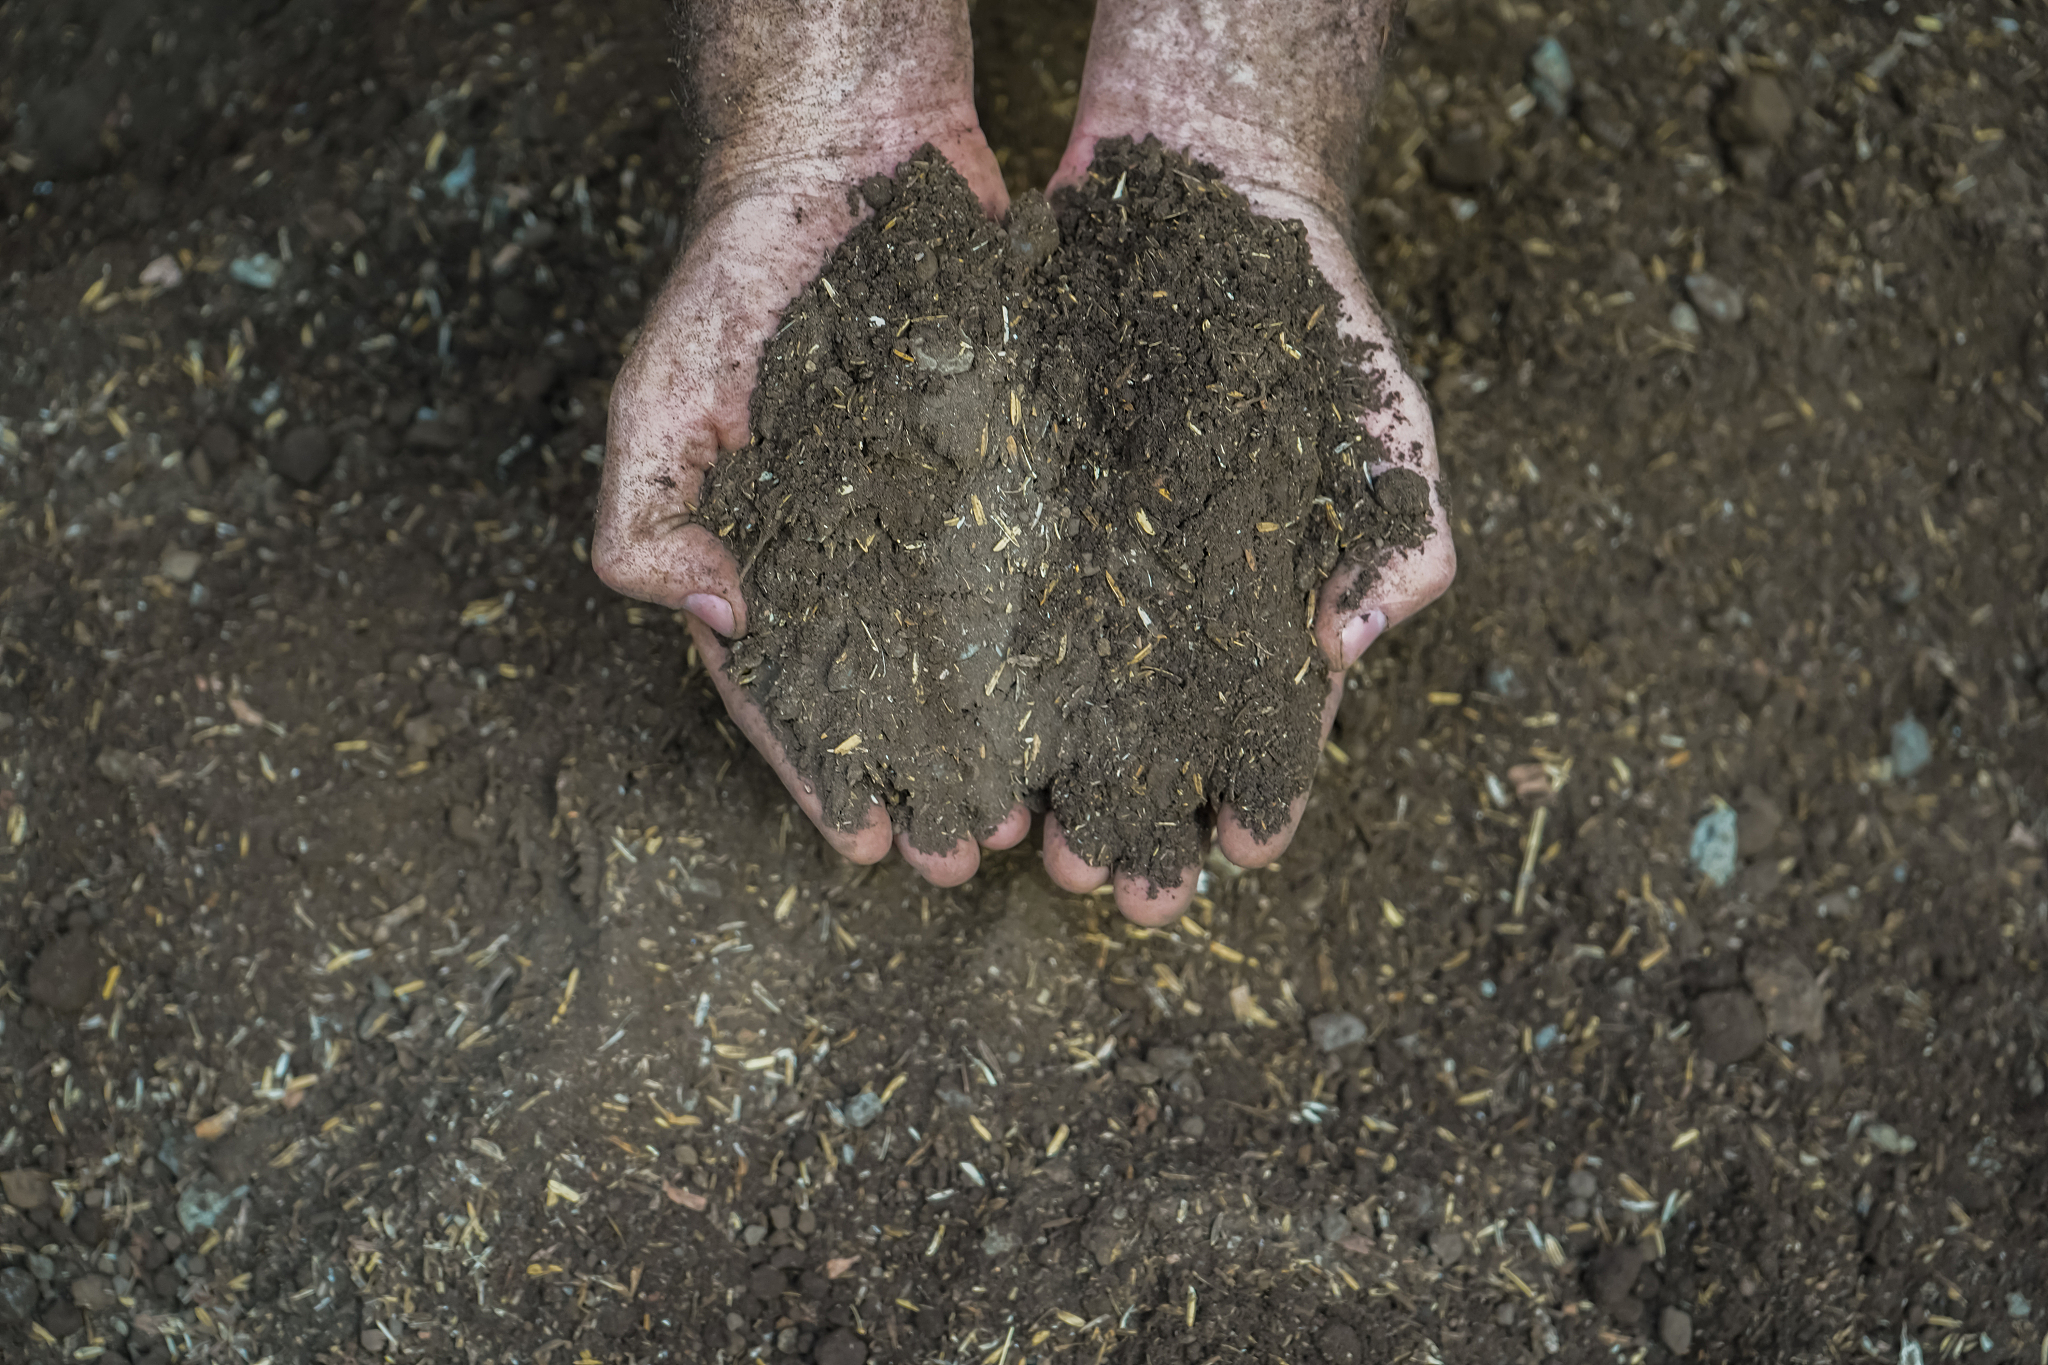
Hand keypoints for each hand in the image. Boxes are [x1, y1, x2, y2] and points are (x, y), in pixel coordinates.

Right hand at [594, 6, 1034, 884]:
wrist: (849, 165)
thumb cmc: (736, 284)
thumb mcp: (659, 398)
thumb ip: (651, 517)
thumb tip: (715, 624)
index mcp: (771, 564)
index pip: (791, 694)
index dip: (824, 774)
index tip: (864, 847)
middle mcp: (866, 563)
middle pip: (897, 701)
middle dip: (930, 784)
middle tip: (970, 855)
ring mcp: (950, 526)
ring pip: (982, 660)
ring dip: (1009, 745)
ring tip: (1042, 815)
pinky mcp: (1024, 479)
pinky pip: (1049, 575)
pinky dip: (1072, 644)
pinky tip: (1106, 703)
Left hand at [1036, 0, 1456, 923]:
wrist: (1203, 187)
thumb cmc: (1314, 321)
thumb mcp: (1384, 422)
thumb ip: (1397, 541)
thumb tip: (1352, 650)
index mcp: (1259, 611)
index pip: (1260, 737)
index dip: (1251, 804)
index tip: (1232, 857)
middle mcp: (1161, 606)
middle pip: (1143, 745)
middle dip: (1125, 820)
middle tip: (1098, 878)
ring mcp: (1077, 561)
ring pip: (1051, 703)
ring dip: (1036, 781)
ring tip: (1013, 841)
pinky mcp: (1001, 507)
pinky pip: (979, 608)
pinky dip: (967, 680)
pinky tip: (949, 733)